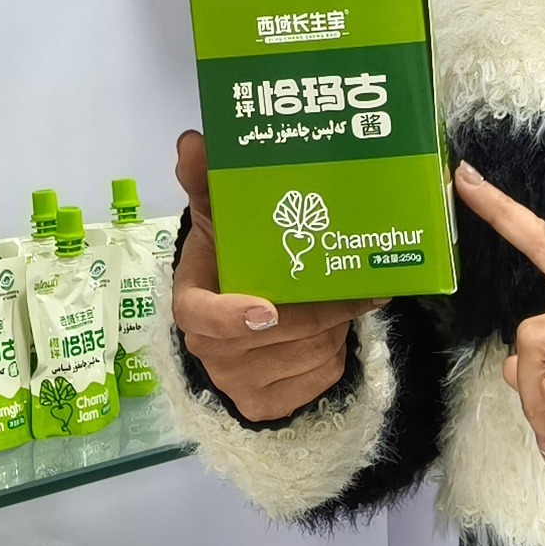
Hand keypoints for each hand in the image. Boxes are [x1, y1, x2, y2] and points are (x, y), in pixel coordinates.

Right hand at [166, 129, 374, 422]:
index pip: (201, 318)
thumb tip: (192, 140)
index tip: (267, 307)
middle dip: (320, 306)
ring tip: (343, 298)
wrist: (239, 326)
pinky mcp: (271, 405)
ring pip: (307, 353)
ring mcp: (240, 384)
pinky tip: (336, 330)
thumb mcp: (218, 224)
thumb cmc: (230, 267)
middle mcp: (210, 352)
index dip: (232, 317)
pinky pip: (321, 377)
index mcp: (192, 304)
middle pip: (276, 333)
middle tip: (352, 280)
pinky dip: (338, 351)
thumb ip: (206, 183)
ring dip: (336, 324)